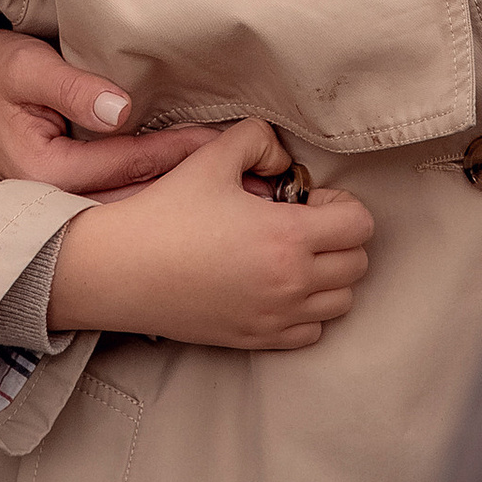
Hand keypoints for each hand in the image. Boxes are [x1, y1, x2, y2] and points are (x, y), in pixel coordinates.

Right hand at [0, 21, 217, 197]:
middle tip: (245, 181)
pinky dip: (148, 194)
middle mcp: (47, 200)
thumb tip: (124, 108)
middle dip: (187, 188)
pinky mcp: (54, 197)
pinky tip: (186, 190)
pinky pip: (109, 200)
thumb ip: (74, 88)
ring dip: (173, 197)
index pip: (124, 164)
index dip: (175, 150)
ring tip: (229, 191)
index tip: (220, 143)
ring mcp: (50, 204)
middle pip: (130, 198)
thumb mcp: (26, 65)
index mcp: (41, 173)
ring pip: (123, 208)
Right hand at [49, 118, 374, 350]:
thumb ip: (259, 140)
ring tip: (290, 256)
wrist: (120, 270)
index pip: (361, 225)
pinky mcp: (256, 340)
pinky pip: (312, 332)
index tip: (307, 201)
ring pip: (342, 301)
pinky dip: (307, 311)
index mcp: (287, 237)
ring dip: (328, 275)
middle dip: (339, 238)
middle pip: (358, 264)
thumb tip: (284, 160)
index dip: (341, 205)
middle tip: (299, 224)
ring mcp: (275, 318)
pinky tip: (276, 287)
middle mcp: (291, 284)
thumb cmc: (165, 212)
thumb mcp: (212, 156)